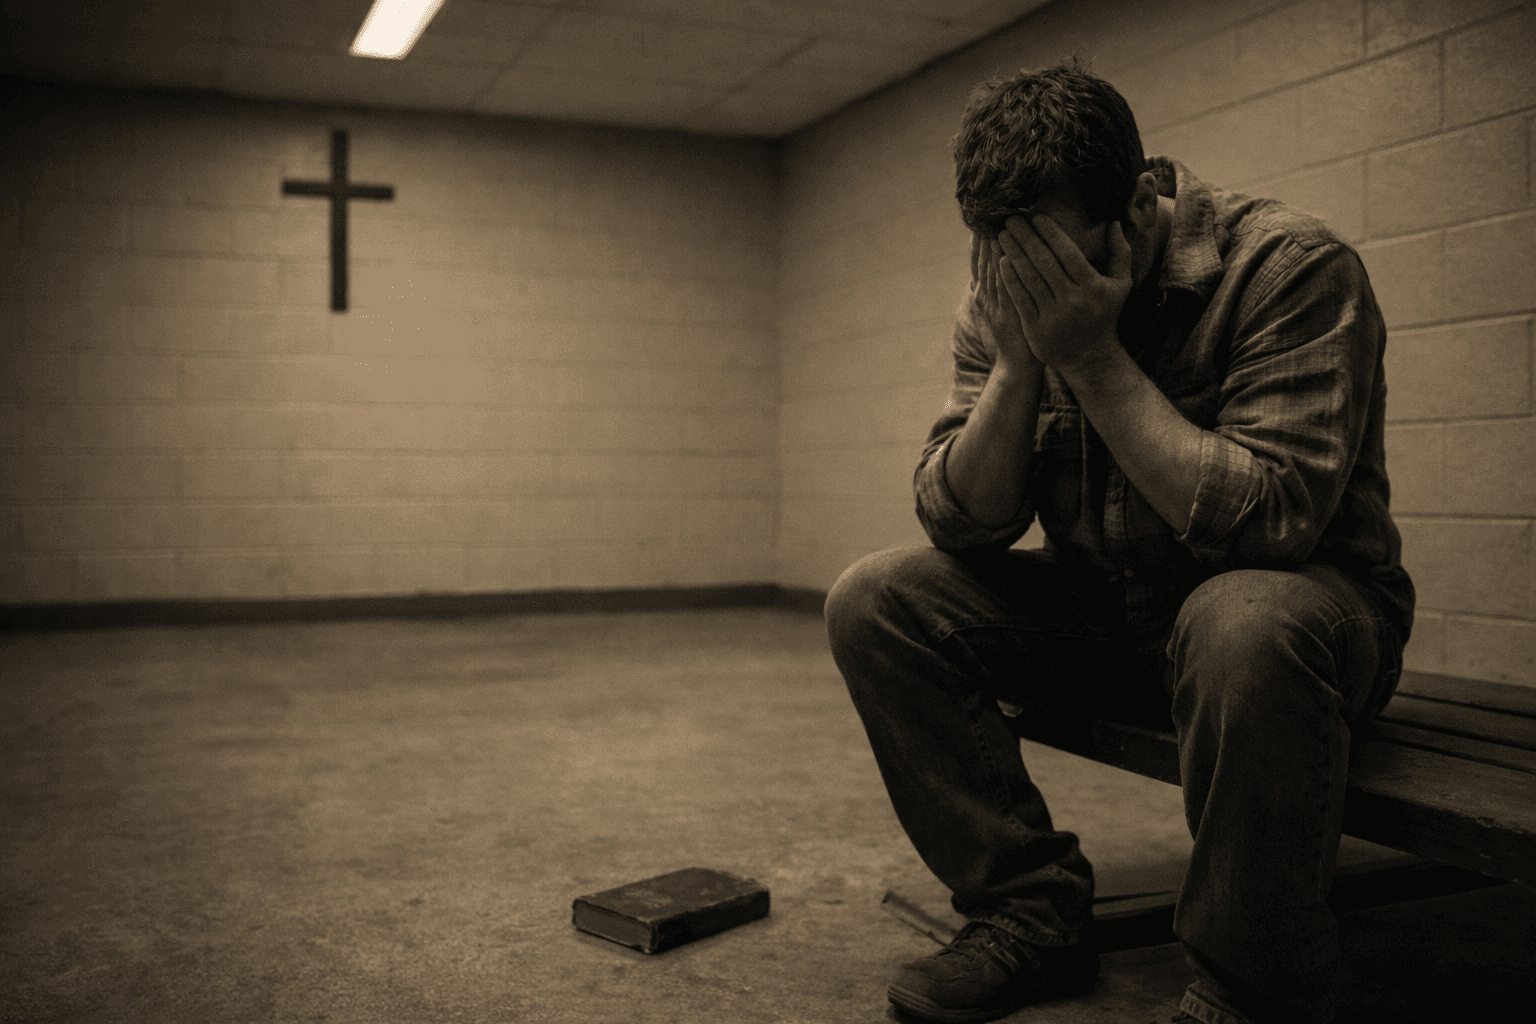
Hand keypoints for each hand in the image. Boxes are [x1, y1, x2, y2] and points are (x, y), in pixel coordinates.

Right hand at [969, 230, 1036, 374]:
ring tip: (993, 224)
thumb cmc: (1016, 337)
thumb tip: (1001, 266)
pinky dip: (1002, 270)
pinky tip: (1004, 254)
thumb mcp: (1003, 311)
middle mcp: (986, 298)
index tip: (980, 221)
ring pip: (991, 272)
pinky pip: (1004, 288)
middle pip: (983, 263)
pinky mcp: (1008, 314)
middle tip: (985, 214)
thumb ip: (1001, 289)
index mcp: (984, 296)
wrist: (1017, 367)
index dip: (978, 243)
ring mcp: (996, 306)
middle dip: (984, 239)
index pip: (979, 264)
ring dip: (991, 249)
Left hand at [996, 215, 1132, 371]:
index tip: (1036, 217)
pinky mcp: (1036, 329)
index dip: (1051, 234)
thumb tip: (1114, 223)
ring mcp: (1054, 316)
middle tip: (1011, 219)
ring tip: (1003, 236)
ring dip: (1014, 254)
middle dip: (1026, 238)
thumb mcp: (1121, 285)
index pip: (1068, 253)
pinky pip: (1020, 299)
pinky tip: (1002, 262)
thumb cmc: (1105, 315)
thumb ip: (1121, 253)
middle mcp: (1074, 301)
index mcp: (1093, 287)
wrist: (1090, 357)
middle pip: (1045, 263)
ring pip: (1030, 279)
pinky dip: (1010, 279)